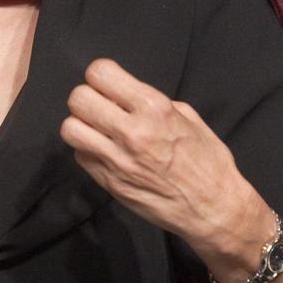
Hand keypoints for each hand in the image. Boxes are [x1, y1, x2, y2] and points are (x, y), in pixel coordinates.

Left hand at [59, 58, 269, 257]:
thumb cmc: (208, 162)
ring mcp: (117, 159)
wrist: (213, 209)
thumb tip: (126, 95)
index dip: (100, 76)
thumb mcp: (188, 118)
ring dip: (81, 125)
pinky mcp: (108, 182)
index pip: (100, 73)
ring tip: (97, 130)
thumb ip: (153, 102)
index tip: (107, 84)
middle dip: (87, 98)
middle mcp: (132, 131)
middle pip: (79, 99)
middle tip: (100, 107)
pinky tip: (105, 153)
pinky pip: (80, 156)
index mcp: (155, 108)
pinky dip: (88, 151)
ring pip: (70, 128)